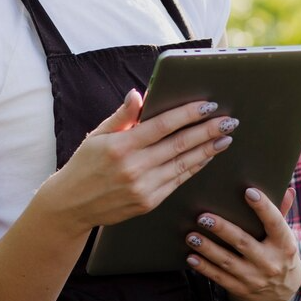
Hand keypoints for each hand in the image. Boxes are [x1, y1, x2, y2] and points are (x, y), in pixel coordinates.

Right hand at [42, 91, 236, 230]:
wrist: (70, 206)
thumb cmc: (84, 165)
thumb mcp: (97, 136)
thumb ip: (122, 116)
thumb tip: (139, 94)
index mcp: (121, 146)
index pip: (162, 126)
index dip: (188, 115)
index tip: (208, 106)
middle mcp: (134, 167)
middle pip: (179, 145)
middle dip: (208, 131)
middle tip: (229, 121)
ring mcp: (143, 187)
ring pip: (184, 164)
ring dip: (208, 150)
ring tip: (225, 137)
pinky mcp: (149, 202)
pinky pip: (178, 181)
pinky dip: (195, 167)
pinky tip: (207, 156)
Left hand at [183, 187, 300, 300]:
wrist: (282, 293)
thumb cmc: (280, 254)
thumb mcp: (285, 237)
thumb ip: (282, 213)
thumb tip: (288, 190)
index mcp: (285, 244)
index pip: (275, 222)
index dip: (263, 207)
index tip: (249, 191)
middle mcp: (270, 262)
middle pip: (243, 242)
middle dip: (222, 229)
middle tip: (203, 217)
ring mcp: (255, 278)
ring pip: (227, 261)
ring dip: (207, 248)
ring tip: (191, 236)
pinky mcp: (241, 289)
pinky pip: (220, 278)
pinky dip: (204, 268)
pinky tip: (191, 257)